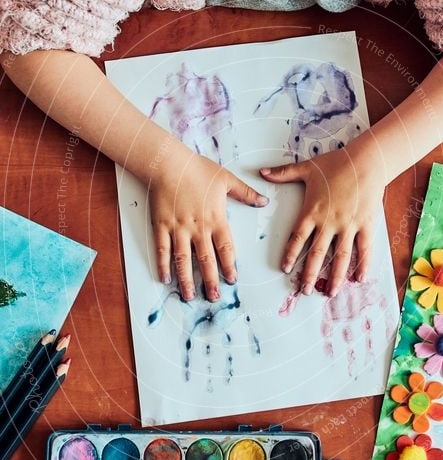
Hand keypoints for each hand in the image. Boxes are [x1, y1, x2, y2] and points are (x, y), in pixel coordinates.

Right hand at [150, 148, 267, 301]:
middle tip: (214, 297)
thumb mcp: (227, 179)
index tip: (232, 280)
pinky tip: (165, 278)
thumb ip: (246, 193)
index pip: (225, 249)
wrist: (169, 163)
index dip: (229, 266)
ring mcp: (179, 229)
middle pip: (206, 260)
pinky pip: (163, 250)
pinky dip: (163, 265)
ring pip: (184, 260)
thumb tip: (264, 200)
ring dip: (187, 280)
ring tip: (189, 296)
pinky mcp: (162, 226)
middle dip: (211, 281)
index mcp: (216, 219)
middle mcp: (198, 228)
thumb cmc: (197, 169)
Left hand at [260, 145, 384, 297]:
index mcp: (313, 211)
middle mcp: (329, 222)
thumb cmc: (336, 163)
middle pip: (317, 253)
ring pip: (340, 257)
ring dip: (334, 276)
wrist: (366, 161)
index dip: (290, 254)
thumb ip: (284, 173)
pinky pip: (364, 249)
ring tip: (329, 293)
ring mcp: (348, 225)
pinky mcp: (365, 225)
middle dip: (309, 274)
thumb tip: (262, 172)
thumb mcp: (307, 168)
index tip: (285, 269)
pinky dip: (363, 265)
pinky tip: (359, 279)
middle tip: (304, 291)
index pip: (297, 237)